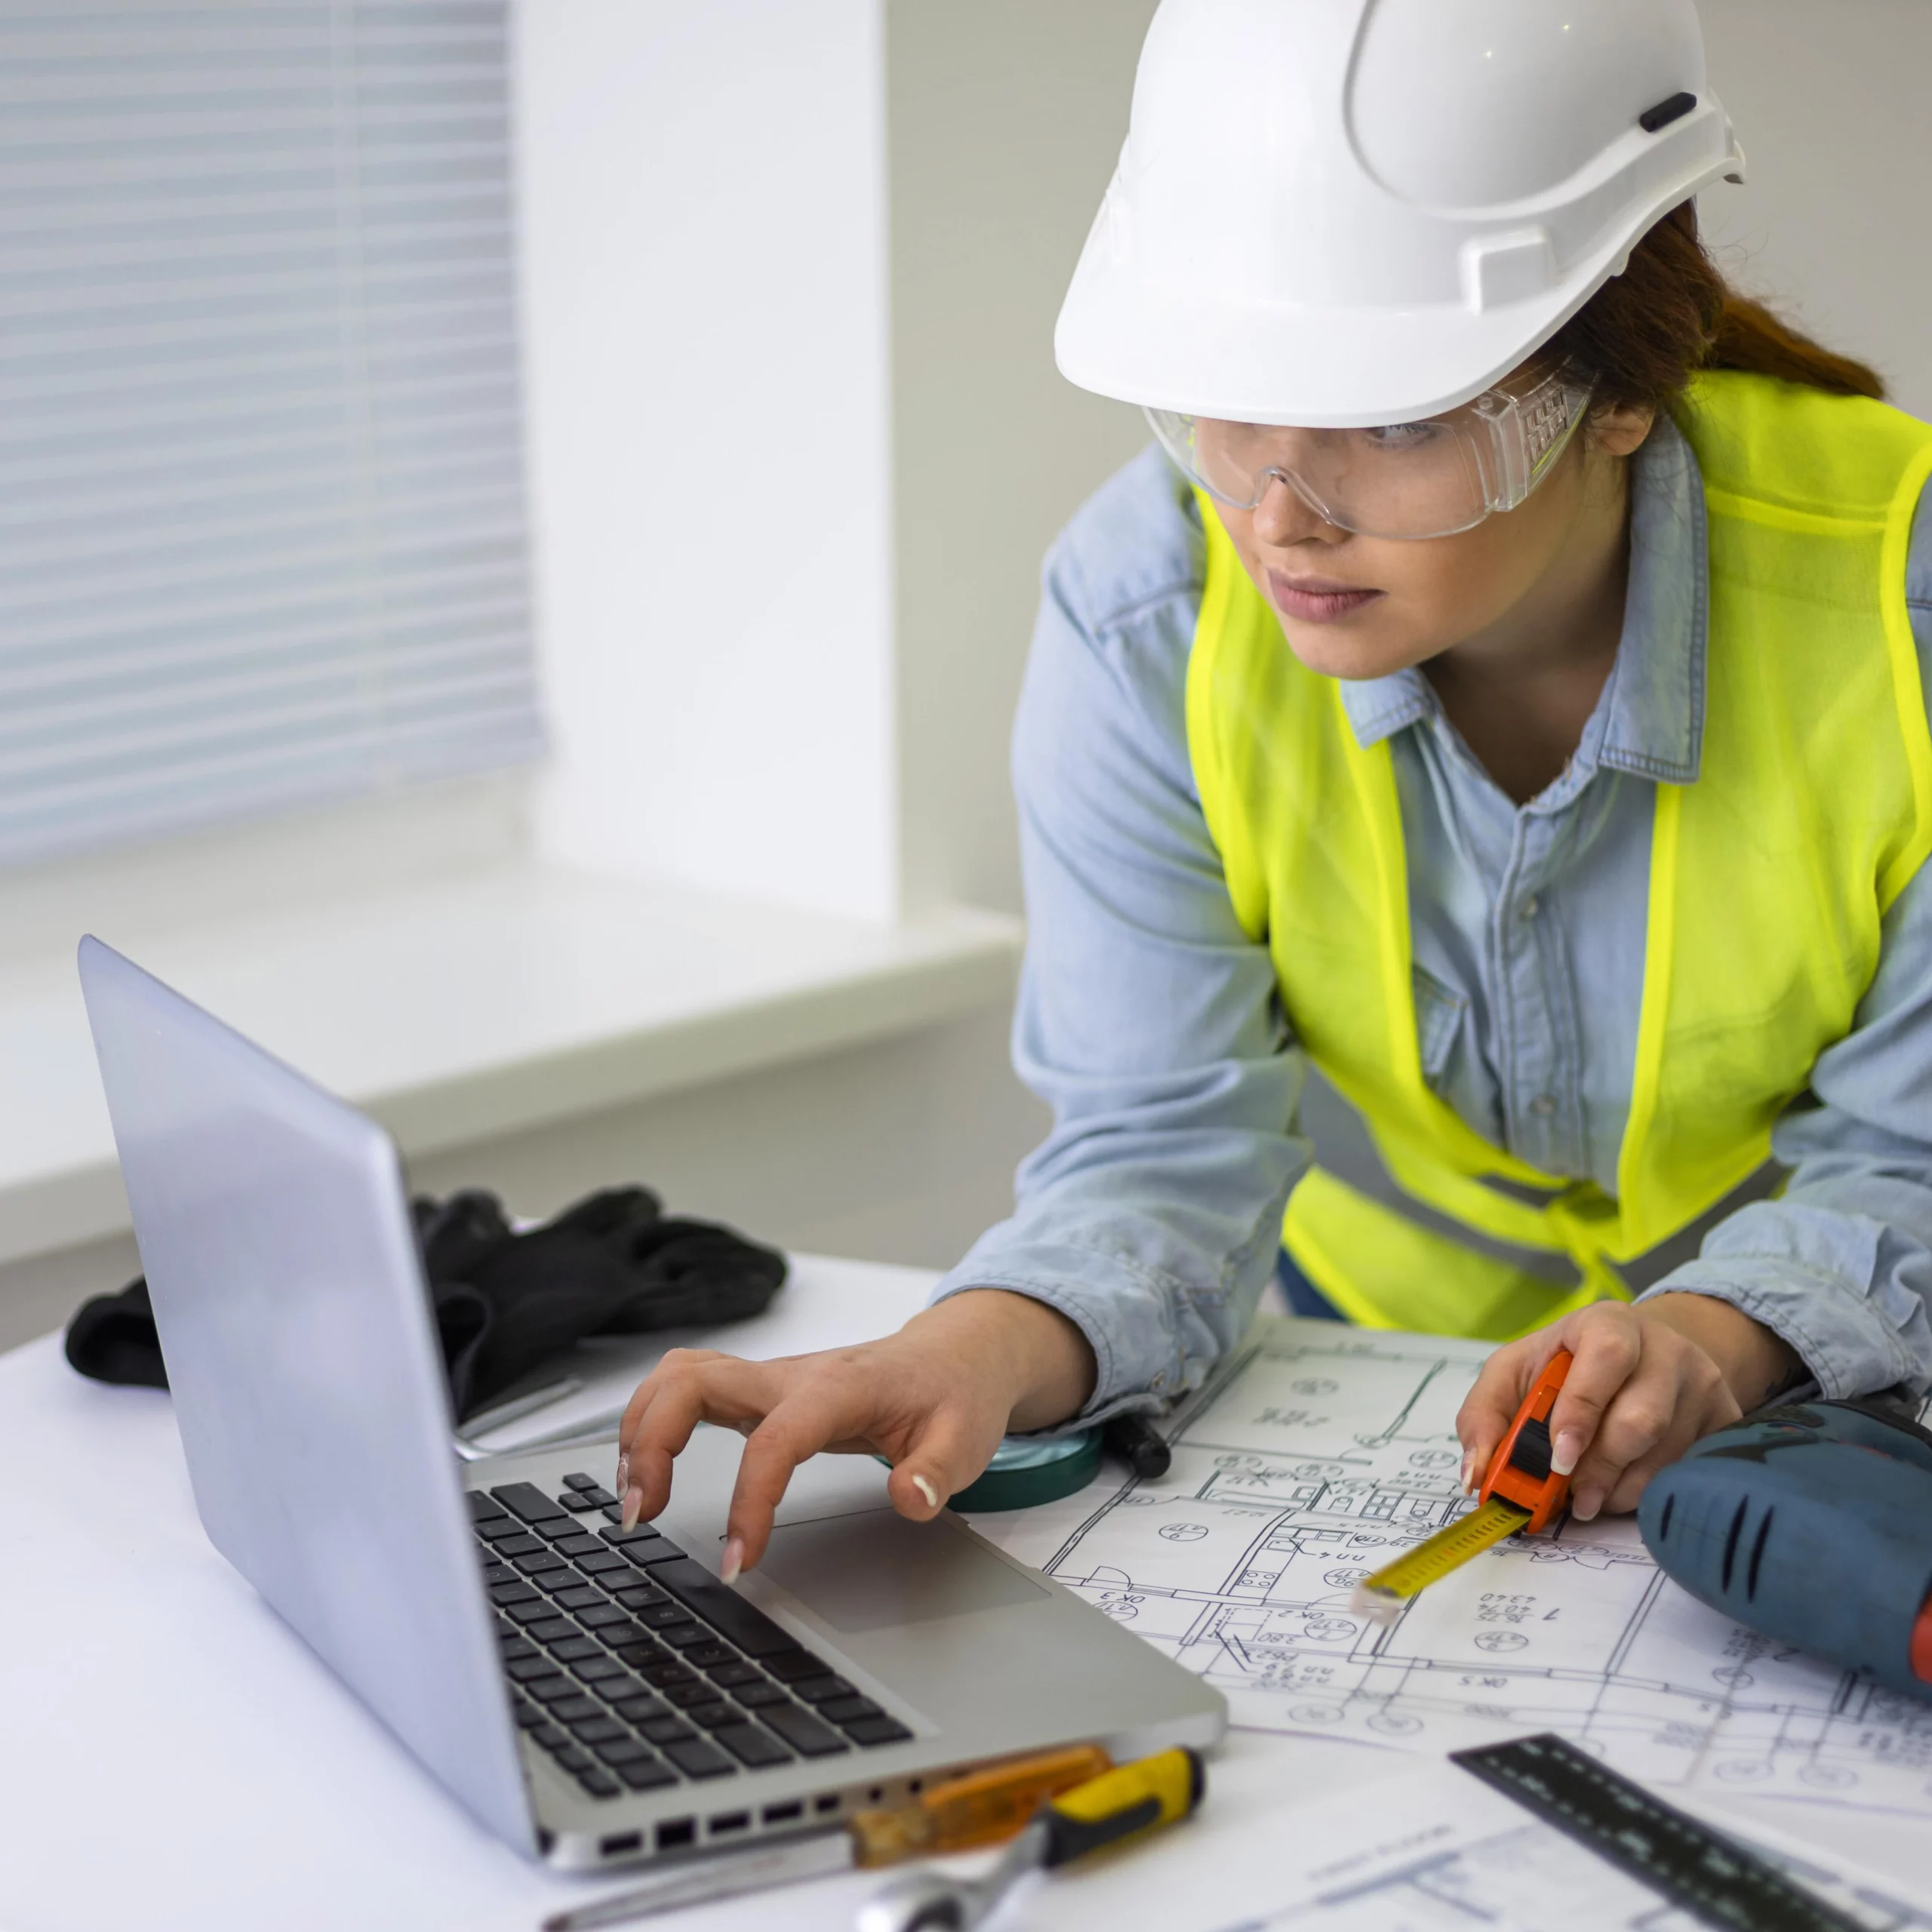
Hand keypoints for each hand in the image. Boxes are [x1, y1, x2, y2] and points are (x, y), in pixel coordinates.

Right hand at [612, 1289, 1096, 1578]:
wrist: (953, 1355)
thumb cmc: (953, 1395)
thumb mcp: (966, 1439)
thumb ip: (938, 1472)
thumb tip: (909, 1499)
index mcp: (839, 1388)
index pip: (776, 1439)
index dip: (750, 1501)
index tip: (739, 1560)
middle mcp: (791, 1375)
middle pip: (694, 1380)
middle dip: (653, 1442)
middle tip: (641, 1515)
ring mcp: (769, 1378)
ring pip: (678, 1376)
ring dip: (640, 1429)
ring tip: (633, 1498)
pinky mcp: (757, 1390)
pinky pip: (686, 1389)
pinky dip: (652, 1424)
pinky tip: (646, 1471)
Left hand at [1456, 1295, 1801, 1521]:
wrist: (1648, 1354)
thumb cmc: (1569, 1365)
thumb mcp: (1515, 1372)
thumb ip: (1485, 1416)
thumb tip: (1476, 1474)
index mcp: (1608, 1324)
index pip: (1605, 1358)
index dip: (1581, 1412)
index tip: (1558, 1458)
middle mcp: (1665, 1349)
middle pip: (1641, 1419)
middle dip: (1600, 1467)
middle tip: (1573, 1495)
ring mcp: (1703, 1385)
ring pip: (1667, 1454)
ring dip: (1622, 1489)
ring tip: (1592, 1496)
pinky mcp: (1727, 1419)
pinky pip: (1693, 1470)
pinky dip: (1653, 1492)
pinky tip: (1627, 1489)